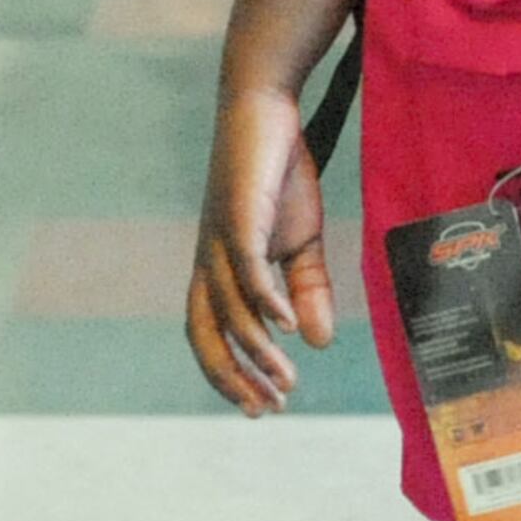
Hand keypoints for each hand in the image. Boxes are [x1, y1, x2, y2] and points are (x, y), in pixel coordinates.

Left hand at [188, 83, 338, 414]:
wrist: (268, 111)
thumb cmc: (280, 174)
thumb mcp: (302, 241)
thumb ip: (307, 291)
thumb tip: (315, 342)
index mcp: (218, 270)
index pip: (211, 334)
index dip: (231, 374)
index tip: (263, 407)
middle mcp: (208, 261)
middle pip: (205, 333)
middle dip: (231, 377)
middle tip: (264, 410)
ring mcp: (219, 240)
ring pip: (228, 308)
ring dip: (255, 350)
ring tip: (286, 380)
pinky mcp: (238, 216)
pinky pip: (246, 267)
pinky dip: (263, 301)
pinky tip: (284, 326)